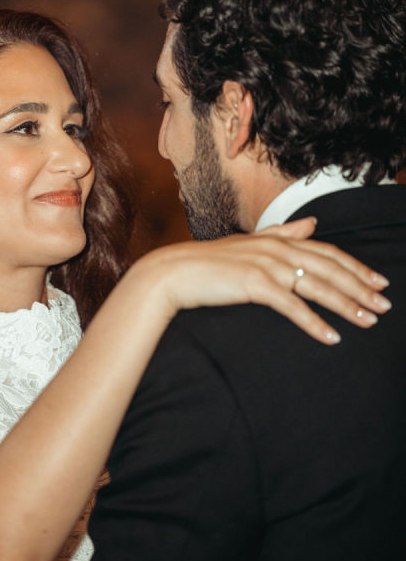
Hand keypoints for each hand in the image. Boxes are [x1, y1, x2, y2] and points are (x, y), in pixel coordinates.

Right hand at [144, 217, 390, 345]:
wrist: (176, 271)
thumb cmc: (210, 262)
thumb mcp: (251, 243)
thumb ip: (283, 233)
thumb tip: (312, 223)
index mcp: (279, 240)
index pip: (327, 252)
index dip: (356, 267)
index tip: (379, 282)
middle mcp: (278, 249)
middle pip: (330, 269)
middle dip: (361, 288)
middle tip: (384, 306)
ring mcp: (267, 266)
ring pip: (318, 286)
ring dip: (347, 305)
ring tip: (368, 321)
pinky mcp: (255, 284)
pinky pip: (292, 306)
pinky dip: (314, 323)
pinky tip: (331, 337)